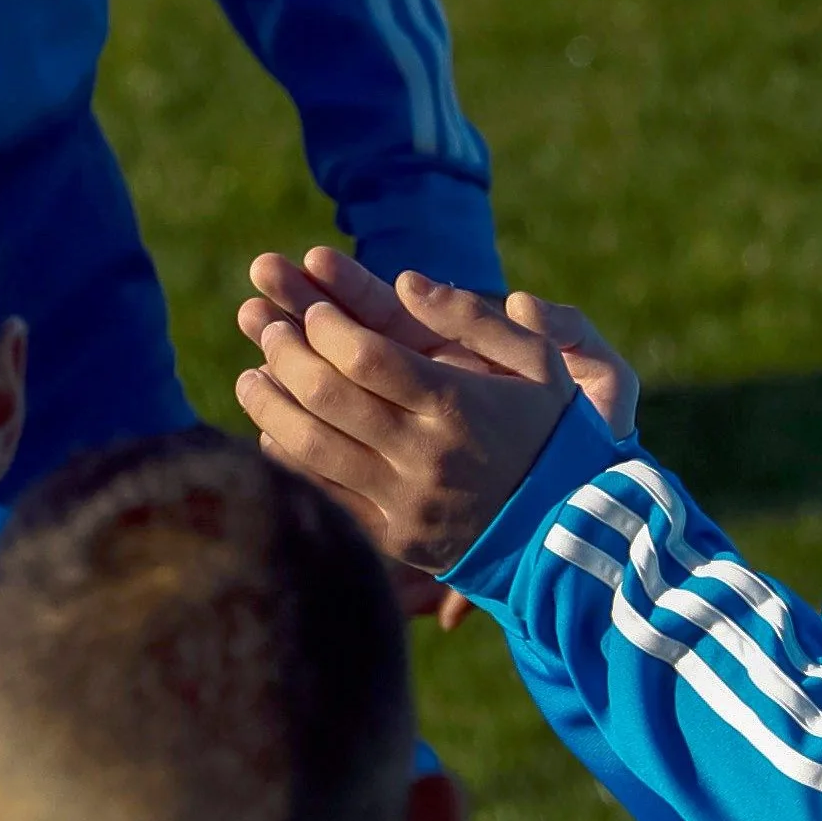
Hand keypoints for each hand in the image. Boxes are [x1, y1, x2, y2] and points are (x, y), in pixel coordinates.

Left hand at [234, 252, 581, 573]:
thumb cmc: (554, 435)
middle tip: (266, 329)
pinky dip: (288, 463)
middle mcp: (425, 455)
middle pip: (328, 395)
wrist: (571, 533)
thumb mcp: (539, 364)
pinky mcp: (395, 539)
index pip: (366, 356)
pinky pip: (324, 495)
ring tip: (250, 377)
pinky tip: (270, 436)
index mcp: (457, 405)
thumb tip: (406, 281)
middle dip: (286, 354)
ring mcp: (406, 502)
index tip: (309, 310)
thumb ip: (474, 318)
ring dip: (270, 407)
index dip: (325, 326)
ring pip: (312, 447)